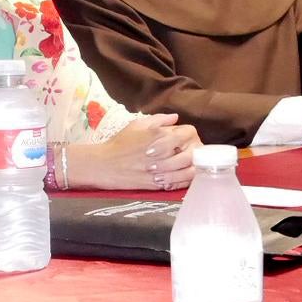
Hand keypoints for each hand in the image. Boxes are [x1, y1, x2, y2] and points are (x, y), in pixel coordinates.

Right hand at [71, 113, 200, 191]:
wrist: (105, 164)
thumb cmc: (120, 142)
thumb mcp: (137, 124)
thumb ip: (159, 119)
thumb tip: (175, 118)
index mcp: (160, 134)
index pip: (188, 132)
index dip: (190, 135)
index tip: (187, 139)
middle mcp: (164, 151)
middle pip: (193, 151)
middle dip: (196, 152)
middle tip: (194, 153)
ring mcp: (162, 169)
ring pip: (190, 170)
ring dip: (194, 167)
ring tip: (193, 166)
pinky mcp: (158, 184)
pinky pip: (179, 183)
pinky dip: (185, 180)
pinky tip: (184, 177)